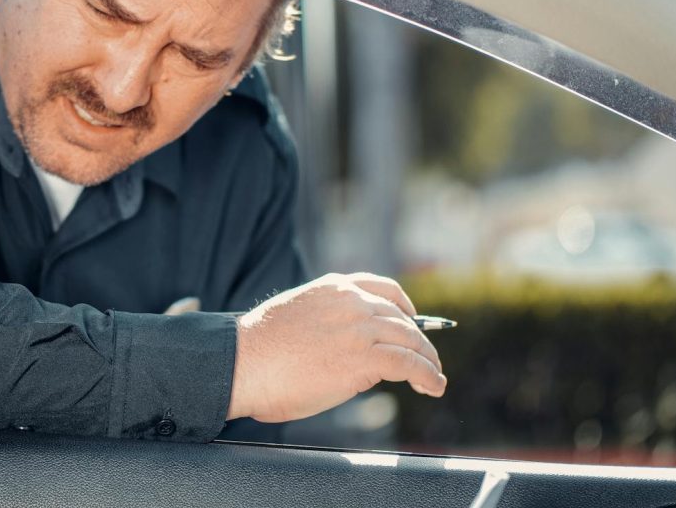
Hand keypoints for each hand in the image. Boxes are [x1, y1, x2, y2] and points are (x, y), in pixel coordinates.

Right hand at [226, 272, 446, 422]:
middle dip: (419, 340)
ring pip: (411, 341)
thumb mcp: (297, 317)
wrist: (241, 363)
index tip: (412, 319)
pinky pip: (410, 365)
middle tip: (427, 359)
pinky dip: (428, 376)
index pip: (382, 288)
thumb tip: (342, 347)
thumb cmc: (257, 350)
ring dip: (428, 361)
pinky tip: (433, 387)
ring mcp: (360, 329)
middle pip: (402, 318)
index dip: (404, 306)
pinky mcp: (364, 358)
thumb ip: (326, 322)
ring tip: (434, 378)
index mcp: (333, 288)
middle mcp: (352, 302)